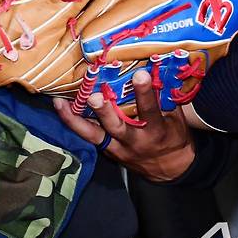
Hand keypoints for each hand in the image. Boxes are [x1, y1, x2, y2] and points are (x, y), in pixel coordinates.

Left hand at [54, 69, 194, 181]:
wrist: (169, 169)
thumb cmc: (173, 137)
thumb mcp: (176, 119)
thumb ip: (165, 96)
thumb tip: (155, 67)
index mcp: (156, 131)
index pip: (150, 110)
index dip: (145, 93)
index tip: (140, 74)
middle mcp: (134, 141)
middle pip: (116, 127)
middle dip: (104, 112)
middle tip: (94, 96)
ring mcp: (118, 148)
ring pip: (93, 135)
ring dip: (76, 119)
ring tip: (60, 103)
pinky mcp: (107, 151)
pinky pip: (89, 137)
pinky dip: (75, 123)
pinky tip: (62, 108)